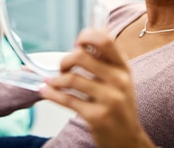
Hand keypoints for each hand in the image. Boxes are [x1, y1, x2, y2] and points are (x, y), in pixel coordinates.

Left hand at [39, 28, 155, 147]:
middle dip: (65, 60)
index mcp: (123, 67)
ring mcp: (108, 99)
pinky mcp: (96, 116)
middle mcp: (119, 80)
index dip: (86, 36)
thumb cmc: (120, 106)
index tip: (77, 42)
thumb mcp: (121, 79)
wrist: (128, 140)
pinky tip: (46, 91)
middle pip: (82, 56)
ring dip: (56, 79)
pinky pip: (67, 99)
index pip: (105, 40)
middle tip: (63, 68)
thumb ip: (107, 60)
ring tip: (54, 82)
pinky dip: (51, 93)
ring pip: (71, 78)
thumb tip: (87, 37)